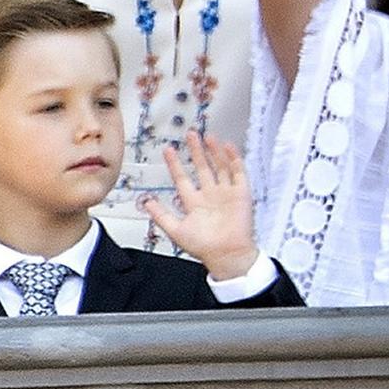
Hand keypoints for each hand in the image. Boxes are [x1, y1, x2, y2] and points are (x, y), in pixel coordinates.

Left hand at [146, 132, 260, 280]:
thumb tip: (147, 203)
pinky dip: (234, 159)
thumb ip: (161, 215)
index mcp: (194, 203)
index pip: (183, 178)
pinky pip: (238, 172)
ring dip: (214, 151)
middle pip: (202, 167)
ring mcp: (226, 192)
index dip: (175, 164)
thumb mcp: (176, 230)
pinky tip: (228, 147)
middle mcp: (210, 195)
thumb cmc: (204, 246)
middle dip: (196, 151)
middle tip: (190, 135)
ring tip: (208, 137)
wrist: (226, 254)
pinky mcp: (241, 193)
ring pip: (219, 166)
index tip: (169, 150)